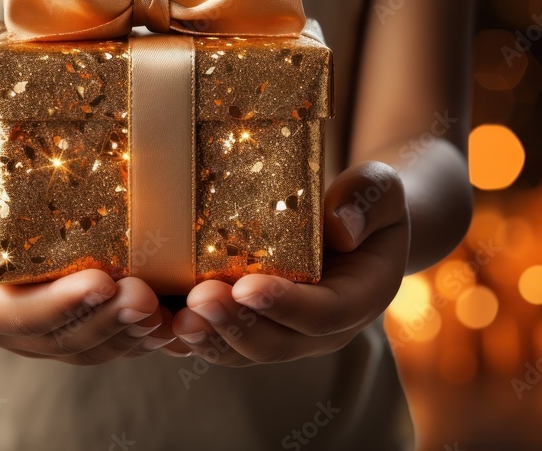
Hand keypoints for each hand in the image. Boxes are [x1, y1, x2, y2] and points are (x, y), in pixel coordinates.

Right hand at [0, 163, 175, 364]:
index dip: (58, 303)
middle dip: (105, 320)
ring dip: (129, 333)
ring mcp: (43, 331)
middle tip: (143, 296)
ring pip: (91, 347)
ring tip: (164, 312)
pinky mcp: (72, 325)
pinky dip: (141, 336)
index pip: (14, 313)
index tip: (98, 282)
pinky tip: (173, 322)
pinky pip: (108, 341)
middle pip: (61, 337)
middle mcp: (8, 327)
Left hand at [164, 162, 409, 364]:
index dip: (283, 304)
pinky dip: (193, 335)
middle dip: (234, 325)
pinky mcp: (253, 326)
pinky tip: (160, 320)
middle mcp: (320, 329)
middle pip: (275, 343)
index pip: (322, 313)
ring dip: (208, 338)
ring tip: (175, 318)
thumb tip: (340, 229)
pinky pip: (221, 340)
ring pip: (242, 351)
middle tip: (197, 299)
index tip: (245, 286)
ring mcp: (285, 332)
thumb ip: (366, 202)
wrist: (357, 223)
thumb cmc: (368, 201)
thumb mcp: (380, 191)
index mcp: (358, 298)